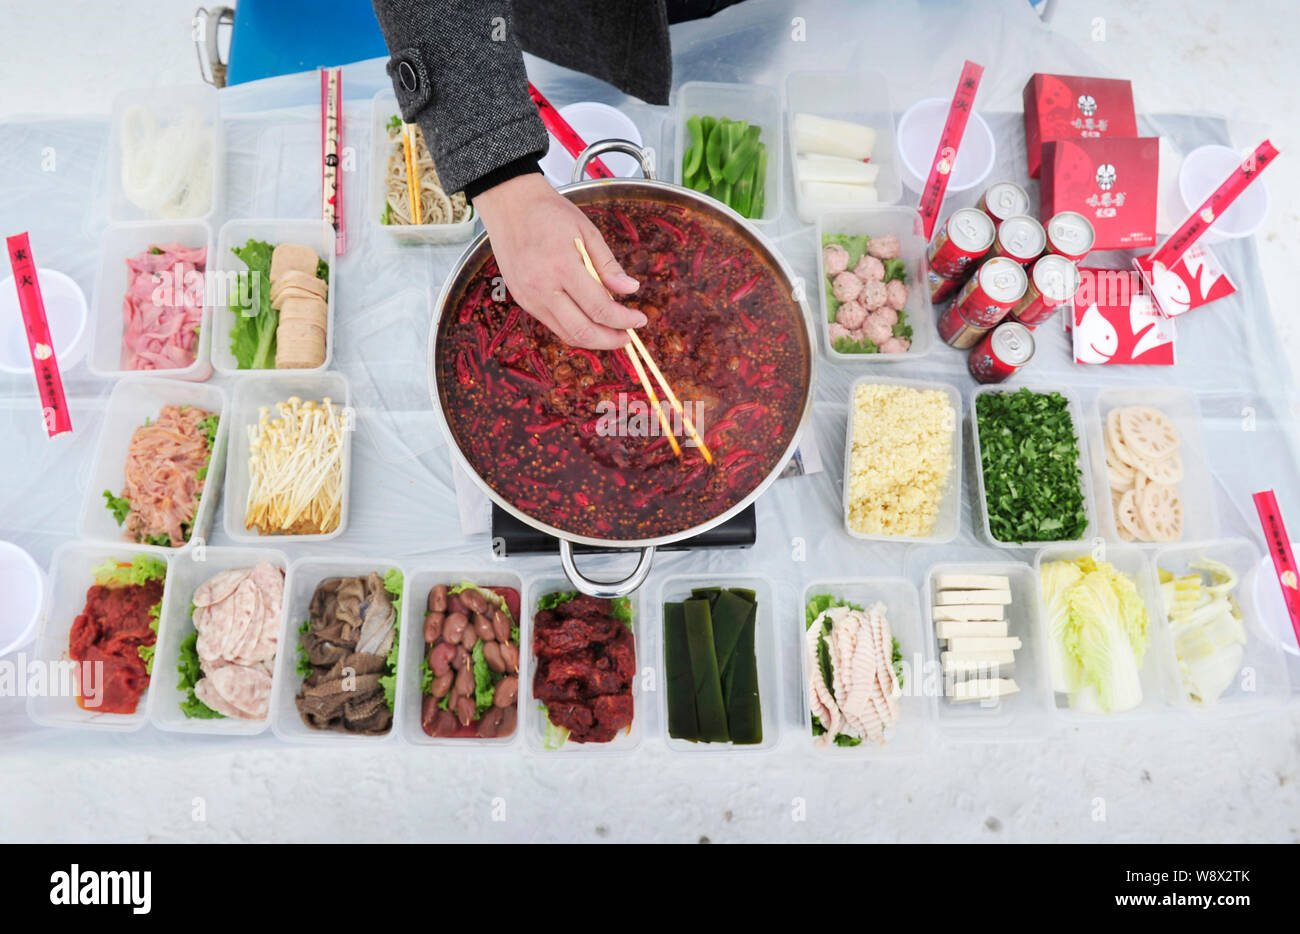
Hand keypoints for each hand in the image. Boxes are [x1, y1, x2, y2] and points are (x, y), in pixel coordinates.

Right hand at [472, 173, 644, 348]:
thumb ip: (608, 265)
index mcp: (562, 266)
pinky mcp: (523, 300)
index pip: (599, 307)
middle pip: (582, 330)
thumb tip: (631, 289)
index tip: (639, 320)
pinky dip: (575, 329)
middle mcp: (542, 287)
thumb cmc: (549, 213)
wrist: (510, 204)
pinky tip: (589, 321)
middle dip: (610, 340)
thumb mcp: (587, 231)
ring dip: (593, 339)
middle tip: (628, 336)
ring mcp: (529, 297)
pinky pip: (553, 325)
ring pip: (566, 334)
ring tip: (612, 333)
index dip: (623, 320)